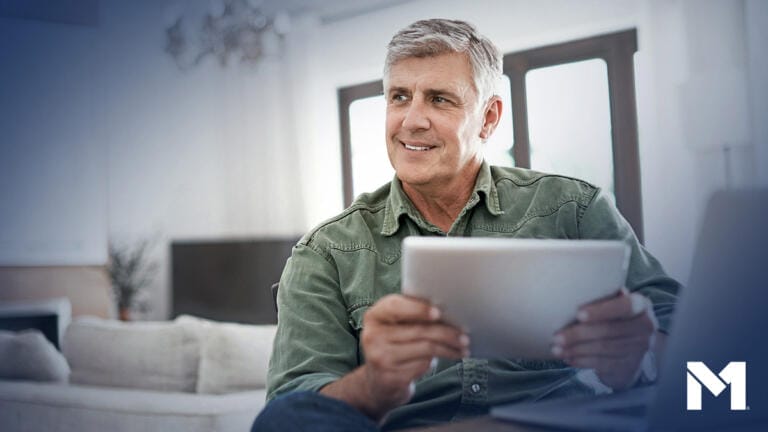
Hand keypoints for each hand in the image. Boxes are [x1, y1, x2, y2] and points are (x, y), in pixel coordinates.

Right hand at [321, 294, 468, 419]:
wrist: (378, 381)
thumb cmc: (394, 345)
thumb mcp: (395, 326)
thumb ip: (412, 315)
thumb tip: (449, 311)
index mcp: (374, 316)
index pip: (394, 307)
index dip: (417, 309)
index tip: (438, 312)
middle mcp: (373, 336)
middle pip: (418, 330)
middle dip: (446, 332)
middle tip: (464, 335)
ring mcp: (380, 358)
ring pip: (425, 349)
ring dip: (449, 348)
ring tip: (463, 348)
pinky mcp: (392, 377)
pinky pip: (423, 365)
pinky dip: (437, 361)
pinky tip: (446, 358)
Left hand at [551, 288, 657, 389]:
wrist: (635, 348)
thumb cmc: (616, 318)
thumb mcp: (614, 303)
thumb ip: (602, 295)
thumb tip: (571, 288)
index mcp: (640, 305)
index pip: (624, 306)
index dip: (602, 311)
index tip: (578, 314)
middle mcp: (644, 327)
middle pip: (609, 330)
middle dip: (579, 334)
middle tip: (556, 337)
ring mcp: (638, 349)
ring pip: (603, 348)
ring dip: (576, 349)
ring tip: (556, 349)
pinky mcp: (628, 366)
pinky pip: (602, 364)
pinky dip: (582, 361)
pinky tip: (568, 358)